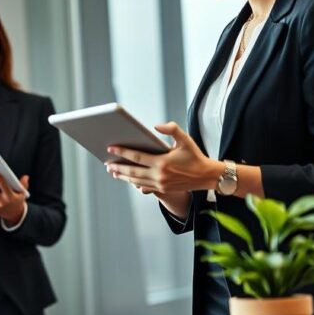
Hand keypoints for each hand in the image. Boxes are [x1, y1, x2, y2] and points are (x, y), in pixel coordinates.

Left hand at [104, 122, 221, 193]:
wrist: (206, 176)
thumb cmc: (195, 156)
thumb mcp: (185, 139)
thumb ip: (172, 129)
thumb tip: (156, 126)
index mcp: (162, 162)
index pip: (137, 156)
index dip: (122, 152)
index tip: (110, 148)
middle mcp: (159, 175)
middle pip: (132, 171)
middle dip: (118, 167)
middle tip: (106, 163)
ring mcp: (160, 184)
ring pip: (136, 180)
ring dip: (123, 176)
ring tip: (112, 171)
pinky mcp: (162, 189)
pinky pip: (144, 187)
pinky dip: (134, 183)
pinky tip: (127, 179)